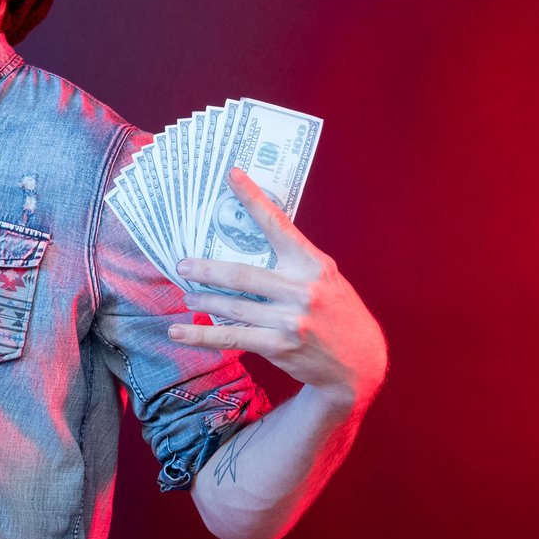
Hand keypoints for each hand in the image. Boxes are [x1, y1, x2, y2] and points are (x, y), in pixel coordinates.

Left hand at [172, 166, 387, 411]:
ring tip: (186, 295)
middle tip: (182, 265)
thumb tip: (250, 246)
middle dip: (207, 270)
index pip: (278, 224)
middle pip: (242, 275)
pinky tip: (178, 332)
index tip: (232, 175)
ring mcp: (290, 320)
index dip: (253, 198)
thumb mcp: (326, 280)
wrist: (360, 362)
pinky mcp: (279, 346)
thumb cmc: (338, 315)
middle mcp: (302, 290)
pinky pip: (231, 338)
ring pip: (233, 307)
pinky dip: (201, 335)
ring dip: (203, 300)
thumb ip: (294, 264)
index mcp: (313, 265)